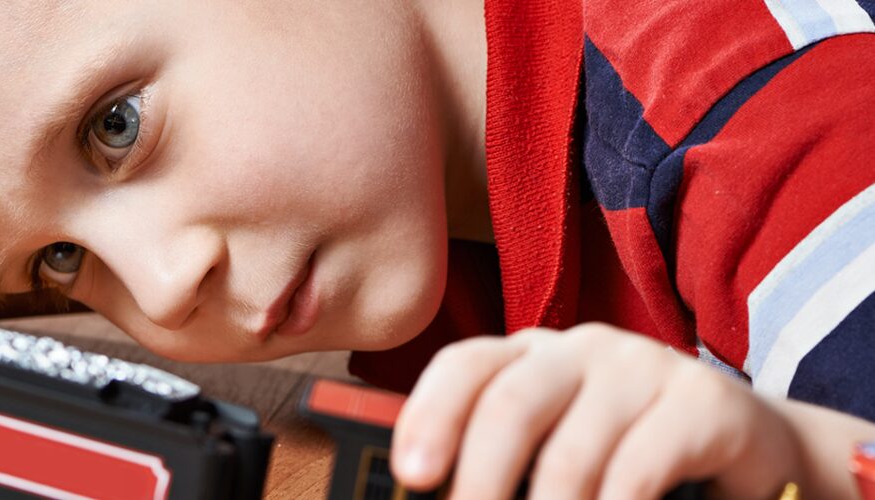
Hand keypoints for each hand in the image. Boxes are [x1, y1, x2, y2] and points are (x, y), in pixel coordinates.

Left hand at [390, 323, 801, 498]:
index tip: (413, 475)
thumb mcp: (555, 450)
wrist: (747, 447)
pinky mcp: (702, 402)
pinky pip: (638, 469)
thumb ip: (502, 466)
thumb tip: (441, 496)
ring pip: (572, 451)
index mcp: (530, 356)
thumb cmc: (628, 454)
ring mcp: (643, 368)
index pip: (464, 367)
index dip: (429, 416)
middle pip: (510, 405)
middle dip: (480, 479)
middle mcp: (580, 350)